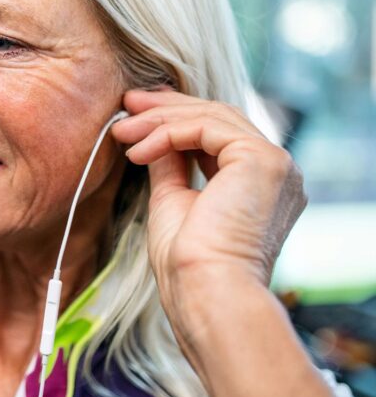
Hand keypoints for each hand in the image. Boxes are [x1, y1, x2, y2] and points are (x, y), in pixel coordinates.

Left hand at [110, 89, 306, 331]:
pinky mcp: (262, 160)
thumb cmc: (188, 264)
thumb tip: (153, 139)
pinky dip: (167, 133)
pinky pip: (206, 128)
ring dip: (159, 120)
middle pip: (217, 118)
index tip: (135, 114)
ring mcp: (274, 163)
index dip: (176, 118)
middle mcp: (276, 171)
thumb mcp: (173, 201)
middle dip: (166, 109)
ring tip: (121, 131)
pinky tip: (137, 150)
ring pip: (210, 118)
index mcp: (260, 184)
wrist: (205, 291)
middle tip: (125, 105)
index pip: (218, 133)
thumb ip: (171, 166)